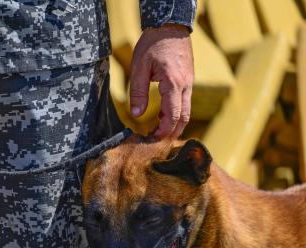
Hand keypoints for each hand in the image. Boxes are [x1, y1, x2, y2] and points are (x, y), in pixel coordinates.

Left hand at [129, 24, 193, 138]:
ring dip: (174, 124)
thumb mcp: (139, 68)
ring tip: (156, 131)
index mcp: (174, 83)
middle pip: (184, 117)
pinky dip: (175, 113)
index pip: (174, 115)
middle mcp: (186, 86)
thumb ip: (138, 92)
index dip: (164, 131)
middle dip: (171, 132)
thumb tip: (136, 114)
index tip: (153, 139)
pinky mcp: (187, 81)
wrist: (170, 26)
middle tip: (155, 141)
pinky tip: (162, 116)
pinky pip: (184, 102)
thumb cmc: (153, 44)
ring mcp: (189, 83)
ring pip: (186, 111)